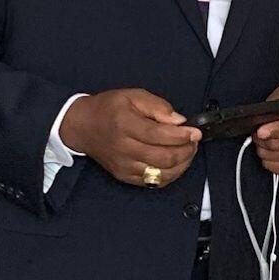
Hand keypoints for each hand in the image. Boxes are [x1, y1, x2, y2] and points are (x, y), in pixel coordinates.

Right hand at [60, 89, 200, 187]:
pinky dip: (170, 175)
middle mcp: (123, 148)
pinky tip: (176, 163)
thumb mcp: (132, 96)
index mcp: (125, 124)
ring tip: (187, 152)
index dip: (182, 136)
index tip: (195, 132)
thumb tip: (178, 121)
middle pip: (163, 157)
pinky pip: (154, 182)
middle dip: (186, 151)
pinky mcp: (125, 176)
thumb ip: (157, 106)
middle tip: (193, 141)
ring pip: (162, 174)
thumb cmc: (108, 109)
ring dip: (182, 164)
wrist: (83, 127)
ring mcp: (124, 165)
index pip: (159, 135)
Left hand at [253, 86, 278, 175]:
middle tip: (257, 130)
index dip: (276, 129)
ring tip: (263, 138)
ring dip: (262, 147)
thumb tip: (260, 115)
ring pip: (272, 156)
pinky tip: (270, 149)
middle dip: (261, 138)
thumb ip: (276, 102)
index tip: (260, 131)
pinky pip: (272, 167)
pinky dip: (266, 158)